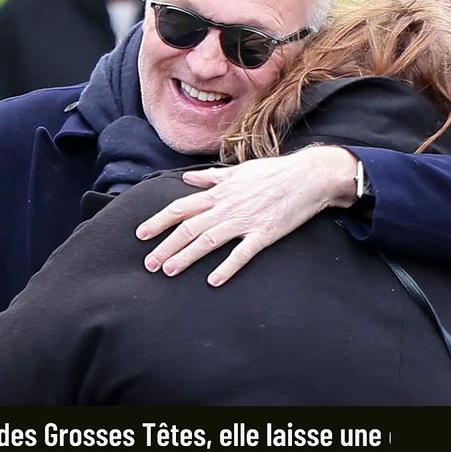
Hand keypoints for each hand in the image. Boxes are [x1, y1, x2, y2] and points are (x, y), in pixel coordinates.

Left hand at [135, 146, 358, 283]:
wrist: (309, 176)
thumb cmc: (275, 172)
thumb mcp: (239, 170)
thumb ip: (212, 178)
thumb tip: (188, 179)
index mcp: (220, 192)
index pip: (181, 207)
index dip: (159, 221)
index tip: (141, 234)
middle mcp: (227, 206)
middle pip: (188, 228)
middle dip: (166, 246)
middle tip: (148, 264)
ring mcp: (245, 221)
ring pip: (208, 241)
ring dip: (186, 257)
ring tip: (169, 271)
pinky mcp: (264, 233)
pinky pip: (242, 253)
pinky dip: (227, 267)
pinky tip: (214, 280)